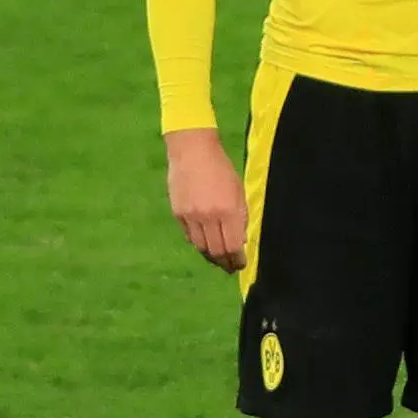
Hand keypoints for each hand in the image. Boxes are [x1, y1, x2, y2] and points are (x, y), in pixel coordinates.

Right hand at [165, 127, 246, 272]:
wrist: (192, 151)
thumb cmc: (221, 168)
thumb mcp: (238, 191)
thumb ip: (240, 217)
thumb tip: (239, 242)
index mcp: (228, 211)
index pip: (232, 246)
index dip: (237, 260)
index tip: (240, 264)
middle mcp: (208, 217)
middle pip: (216, 251)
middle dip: (224, 262)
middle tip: (230, 267)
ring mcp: (190, 216)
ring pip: (201, 247)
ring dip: (211, 256)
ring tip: (218, 259)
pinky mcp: (178, 214)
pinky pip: (189, 236)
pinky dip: (198, 242)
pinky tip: (205, 243)